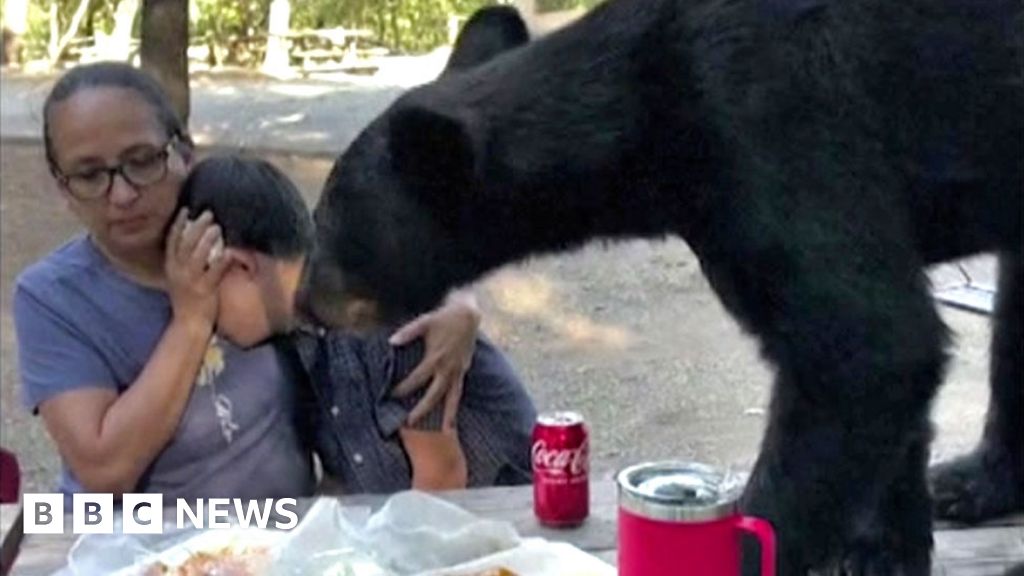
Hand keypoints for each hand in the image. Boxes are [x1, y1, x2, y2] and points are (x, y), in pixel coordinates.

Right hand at [164, 209, 228, 330]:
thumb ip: (184, 261)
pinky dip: (221, 260)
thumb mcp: (180, 277)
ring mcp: (191, 281)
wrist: (189, 324)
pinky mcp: (205, 290)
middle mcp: (178, 272)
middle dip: (196, 226)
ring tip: (217, 227)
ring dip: (207, 239)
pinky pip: (214, 272)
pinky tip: (230, 251)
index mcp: (171, 267)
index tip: (185, 210)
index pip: (171, 241)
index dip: (177, 224)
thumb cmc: (188, 299)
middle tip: (208, 214)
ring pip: (197, 255)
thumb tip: (195, 241)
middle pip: (185, 243)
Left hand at [390, 290, 480, 429]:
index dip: (403, 387)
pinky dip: (456, 403)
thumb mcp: (424, 322)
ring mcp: (458, 371)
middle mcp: (448, 368)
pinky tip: (453, 415)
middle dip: (422, 409)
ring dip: (449, 414)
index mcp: (435, 358)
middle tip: (410, 422)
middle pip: (434, 394)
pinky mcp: (464, 370)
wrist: (468, 315)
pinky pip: (460, 391)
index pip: (416, 378)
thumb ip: (408, 333)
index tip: (392, 395)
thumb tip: (391, 341)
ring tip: (447, 431)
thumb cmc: (444, 318)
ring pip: (453, 397)